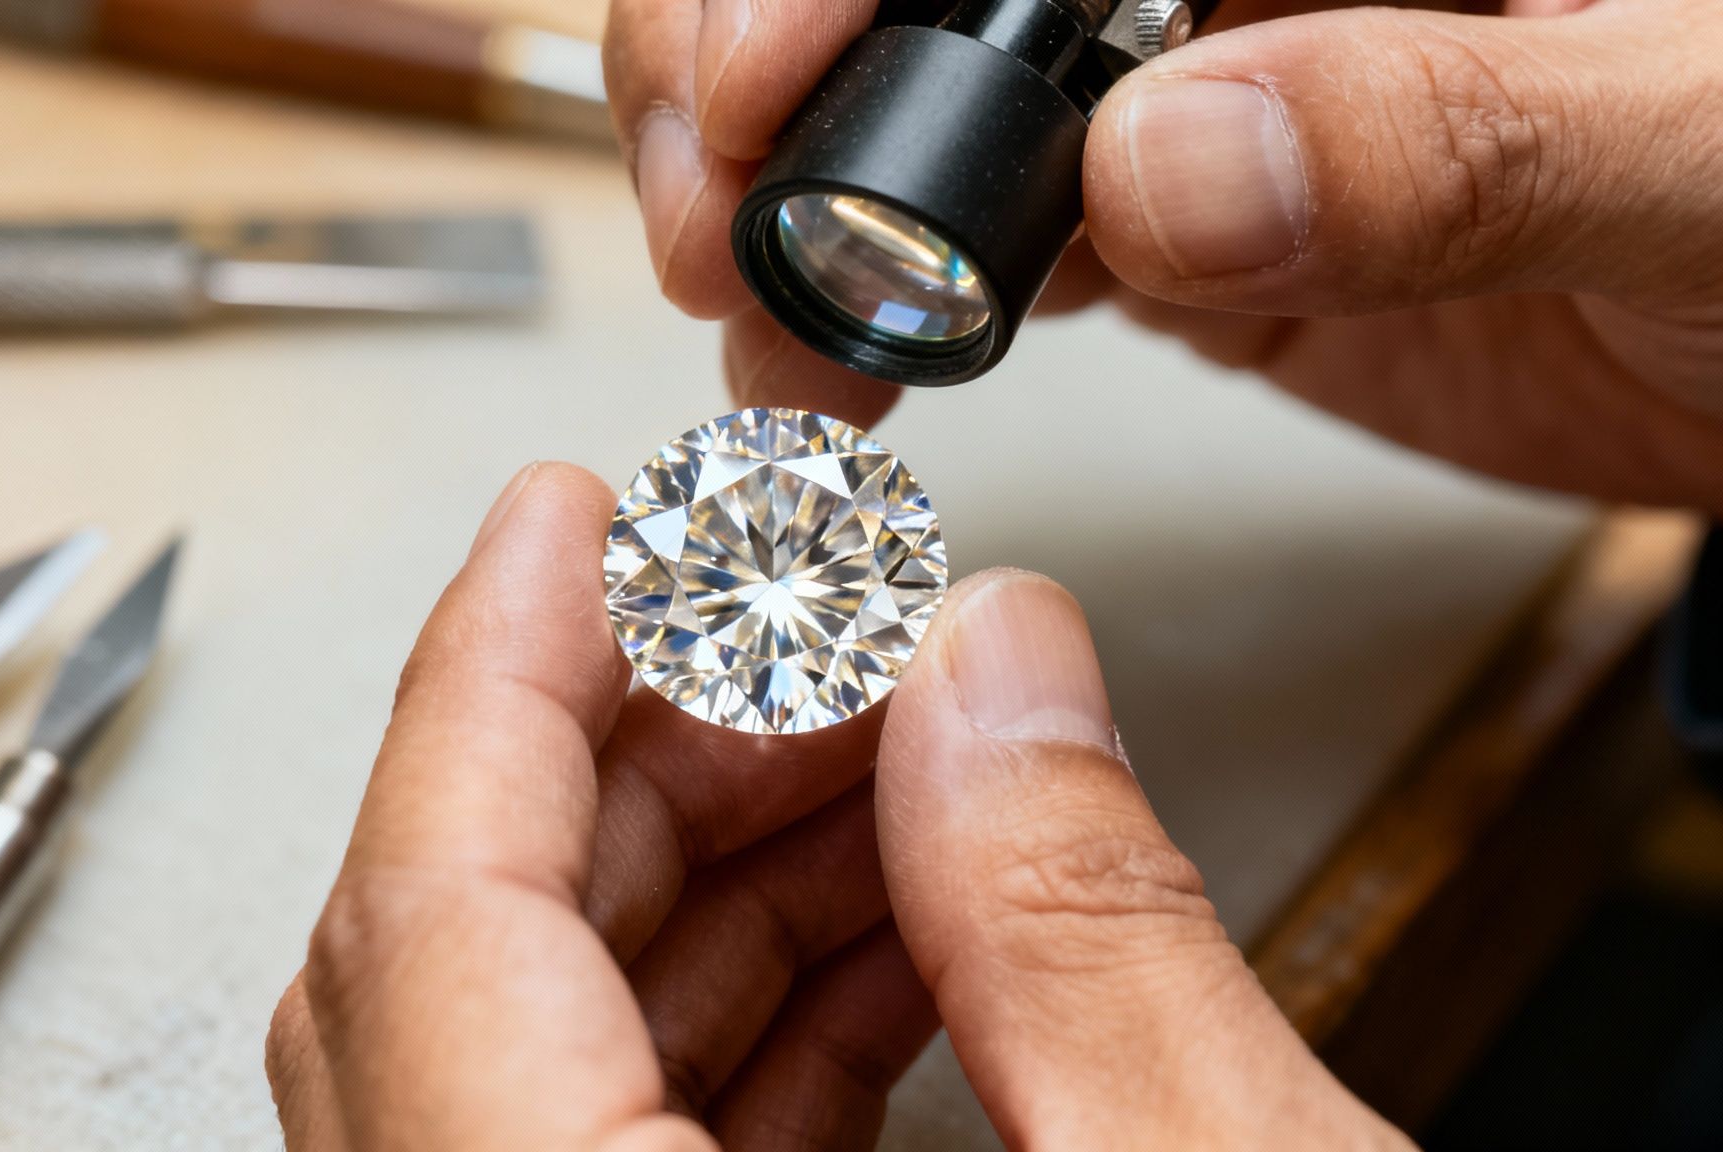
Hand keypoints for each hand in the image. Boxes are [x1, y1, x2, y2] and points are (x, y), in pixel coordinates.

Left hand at [267, 464, 1412, 1149]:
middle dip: (647, 751)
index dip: (489, 676)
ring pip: (545, 1050)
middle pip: (464, 965)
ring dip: (714, 877)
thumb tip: (1003, 671)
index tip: (558, 520)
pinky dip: (756, 1019)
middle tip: (795, 629)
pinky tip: (894, 929)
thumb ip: (1093, 937)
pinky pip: (636, 1143)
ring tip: (882, 751)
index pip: (426, 922)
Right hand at [604, 0, 1722, 512]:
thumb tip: (1172, 165)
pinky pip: (997, 244)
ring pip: (929, 98)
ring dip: (796, 194)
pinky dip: (892, 317)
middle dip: (772, 53)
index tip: (764, 66)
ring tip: (741, 305)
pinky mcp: (1190, 226)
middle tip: (713, 192)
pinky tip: (839, 373)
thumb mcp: (1706, 157)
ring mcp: (1204, 83)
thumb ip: (1453, 137)